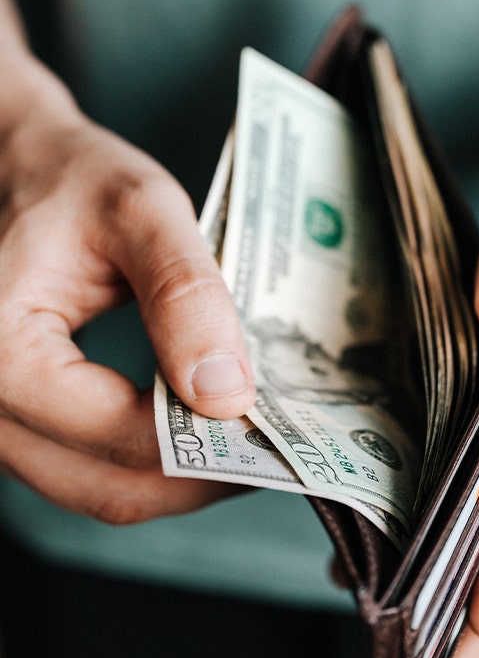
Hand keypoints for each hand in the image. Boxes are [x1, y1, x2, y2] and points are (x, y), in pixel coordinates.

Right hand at [0, 58, 254, 522]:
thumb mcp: (139, 211)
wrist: (16, 168)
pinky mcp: (18, 420)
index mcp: (1, 351)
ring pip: (97, 489)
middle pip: (108, 486)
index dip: (205, 447)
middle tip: (272, 452)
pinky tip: (196, 433)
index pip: (119, 435)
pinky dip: (147, 463)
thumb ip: (185, 297)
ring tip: (243, 444)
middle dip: (199, 479)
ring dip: (178, 479)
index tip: (273, 432)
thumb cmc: (70, 178)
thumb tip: (227, 396)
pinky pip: (86, 468)